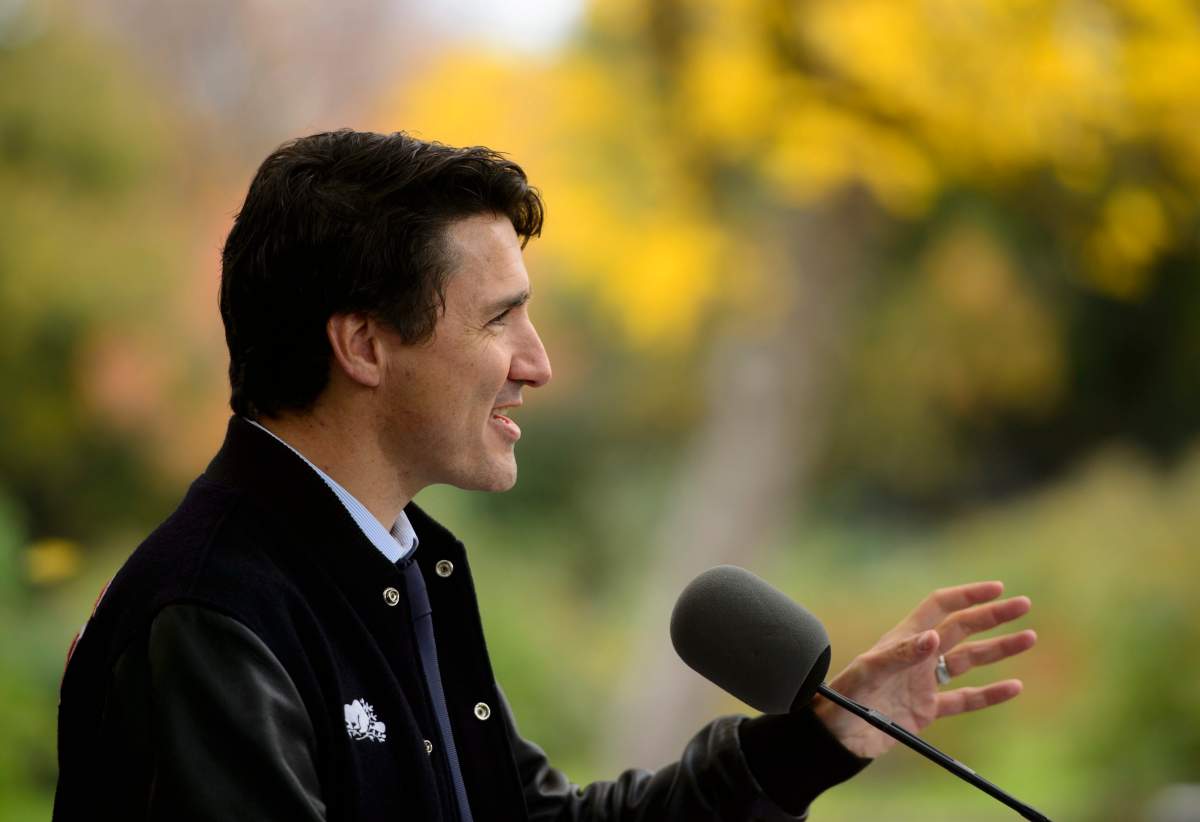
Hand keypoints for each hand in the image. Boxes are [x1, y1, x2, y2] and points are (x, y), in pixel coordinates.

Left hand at [813, 581, 1036, 758]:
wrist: (836, 736)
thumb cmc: (844, 698)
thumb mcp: (868, 673)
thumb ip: (900, 655)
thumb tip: (934, 636)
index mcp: (904, 639)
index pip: (940, 607)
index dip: (967, 595)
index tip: (996, 588)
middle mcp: (918, 656)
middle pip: (962, 628)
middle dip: (992, 616)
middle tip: (1024, 605)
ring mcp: (925, 682)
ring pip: (970, 660)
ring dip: (999, 649)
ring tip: (1029, 638)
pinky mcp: (928, 710)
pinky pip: (965, 699)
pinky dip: (990, 694)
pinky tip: (1013, 687)